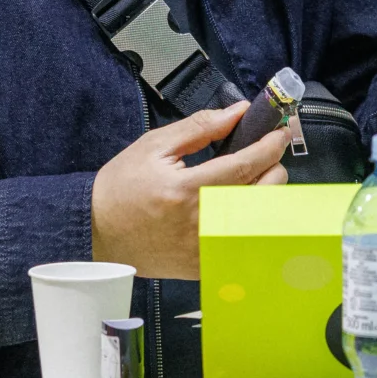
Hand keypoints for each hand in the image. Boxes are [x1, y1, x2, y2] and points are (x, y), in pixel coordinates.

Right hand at [91, 103, 289, 279]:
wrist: (97, 232)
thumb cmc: (121, 188)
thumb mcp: (155, 146)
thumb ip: (200, 127)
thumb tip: (237, 113)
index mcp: (187, 190)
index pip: (246, 165)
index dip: (270, 146)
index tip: (279, 133)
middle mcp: (201, 222)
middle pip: (263, 193)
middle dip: (272, 167)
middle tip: (264, 154)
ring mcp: (205, 248)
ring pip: (260, 219)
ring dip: (264, 194)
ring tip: (251, 177)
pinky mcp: (205, 264)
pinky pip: (243, 242)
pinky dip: (250, 221)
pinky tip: (238, 205)